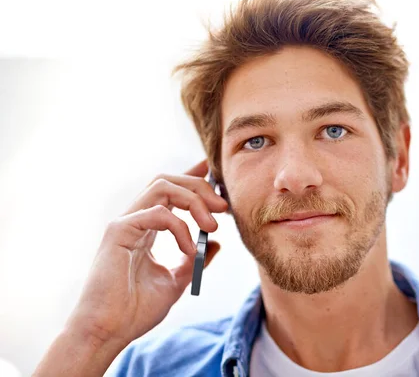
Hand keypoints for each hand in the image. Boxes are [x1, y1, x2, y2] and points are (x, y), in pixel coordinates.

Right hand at [66, 159, 228, 347]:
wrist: (108, 332)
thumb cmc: (135, 310)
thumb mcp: (176, 281)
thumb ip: (194, 260)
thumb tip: (215, 243)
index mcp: (146, 229)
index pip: (169, 191)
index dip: (192, 177)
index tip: (213, 172)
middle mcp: (134, 220)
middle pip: (168, 181)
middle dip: (200, 187)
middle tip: (224, 208)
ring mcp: (125, 223)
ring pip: (162, 186)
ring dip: (194, 200)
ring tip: (212, 225)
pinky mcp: (118, 231)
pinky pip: (157, 213)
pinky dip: (180, 227)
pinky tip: (188, 249)